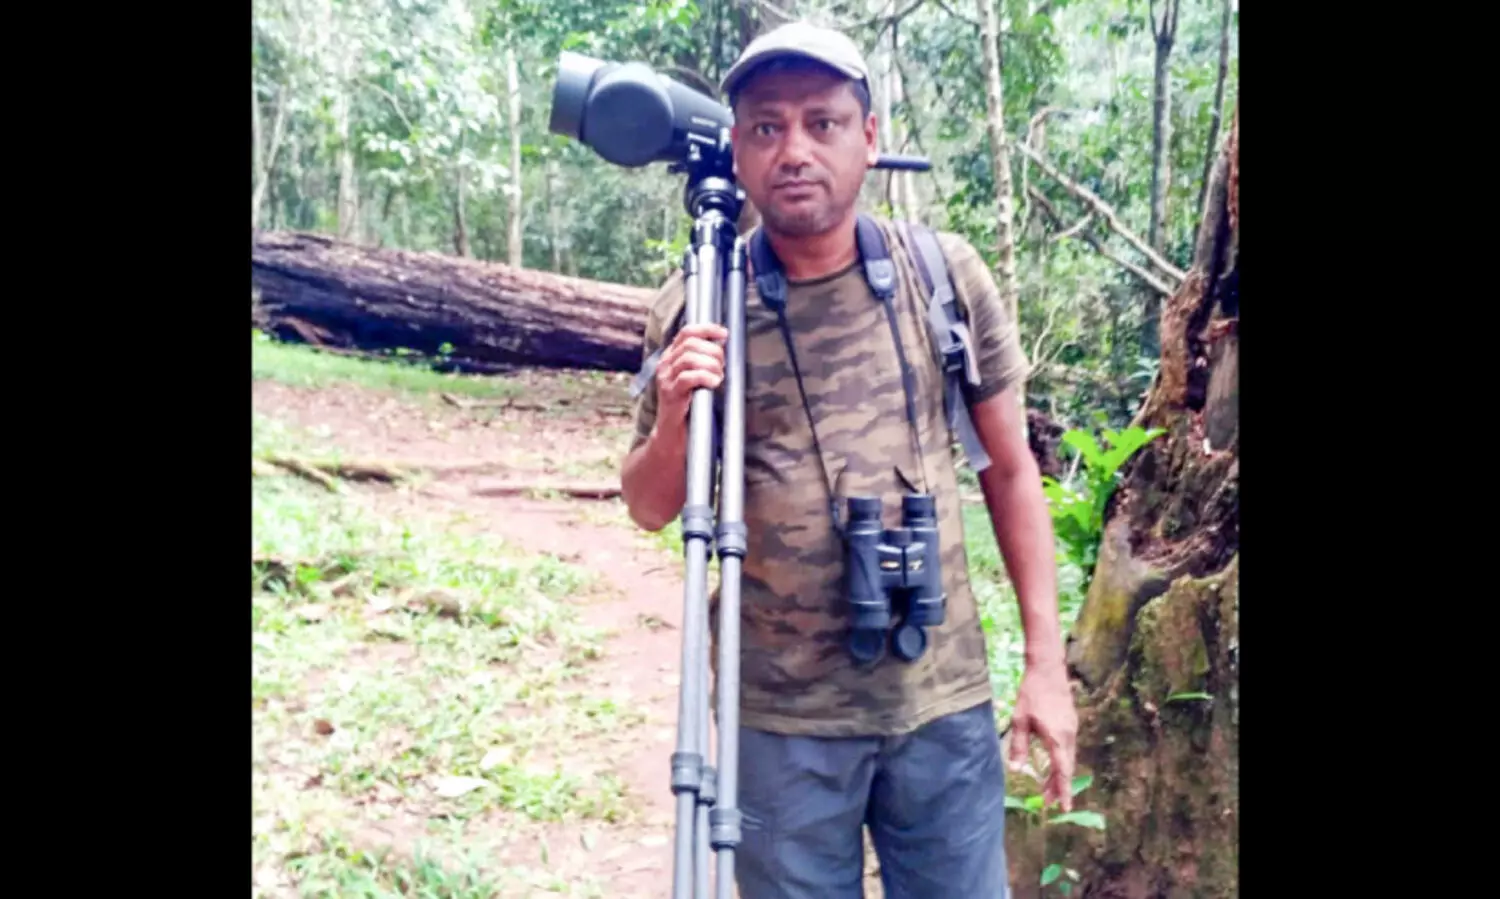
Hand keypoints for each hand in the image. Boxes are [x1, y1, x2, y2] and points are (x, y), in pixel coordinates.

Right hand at [656, 323, 727, 423]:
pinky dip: (705, 377)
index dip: (707, 329)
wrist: (672, 431)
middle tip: (722, 365)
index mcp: (671, 356)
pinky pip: (688, 378)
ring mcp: (665, 378)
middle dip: (713, 352)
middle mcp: (665, 364)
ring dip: (710, 365)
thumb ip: (702, 360)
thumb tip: (721, 346)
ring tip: (719, 376)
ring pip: (689, 359)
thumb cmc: (688, 403)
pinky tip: (713, 383)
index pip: (687, 332)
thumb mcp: (693, 377)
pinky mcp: (669, 393)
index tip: (723, 334)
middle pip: (691, 344)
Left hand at [1007, 662, 1078, 810]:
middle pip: (1066, 767)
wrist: (1048, 668)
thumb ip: (1019, 746)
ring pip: (1068, 757)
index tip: (1064, 808)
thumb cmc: (1031, 693)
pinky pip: (1068, 747)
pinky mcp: (1070, 721)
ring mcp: (1072, 728)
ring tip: (1047, 786)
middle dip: (1057, 786)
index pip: (1062, 772)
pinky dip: (1061, 759)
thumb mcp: (1019, 720)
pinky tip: (1052, 762)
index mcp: (1057, 738)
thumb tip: (1016, 770)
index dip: (1062, 791)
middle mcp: (1069, 736)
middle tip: (1046, 800)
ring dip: (1058, 773)